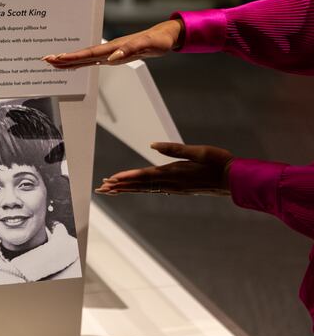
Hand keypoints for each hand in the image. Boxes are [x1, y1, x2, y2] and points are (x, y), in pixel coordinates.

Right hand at [42, 19, 183, 68]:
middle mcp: (109, 49)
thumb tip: (112, 58)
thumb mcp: (148, 46)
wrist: (163, 37)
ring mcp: (109, 52)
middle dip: (64, 58)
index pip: (90, 53)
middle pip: (82, 55)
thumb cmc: (158, 41)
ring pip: (85, 58)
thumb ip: (130, 50)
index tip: (59, 58)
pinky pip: (92, 61)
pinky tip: (72, 65)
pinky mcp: (112, 56)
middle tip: (46, 60)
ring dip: (69, 61)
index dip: (74, 57)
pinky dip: (80, 63)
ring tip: (52, 62)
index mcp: (114, 47)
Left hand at [95, 143, 233, 195]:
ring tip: (110, 190)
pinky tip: (134, 190)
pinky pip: (153, 190)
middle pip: (139, 185)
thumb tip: (153, 145)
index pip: (144, 176)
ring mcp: (174, 188)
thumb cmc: (219, 162)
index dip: (126, 178)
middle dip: (119, 187)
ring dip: (126, 189)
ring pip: (144, 189)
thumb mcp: (198, 151)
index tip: (110, 180)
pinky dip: (140, 189)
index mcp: (174, 173)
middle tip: (100, 188)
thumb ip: (175, 149)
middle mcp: (171, 183)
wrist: (235, 180)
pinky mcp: (178, 189)